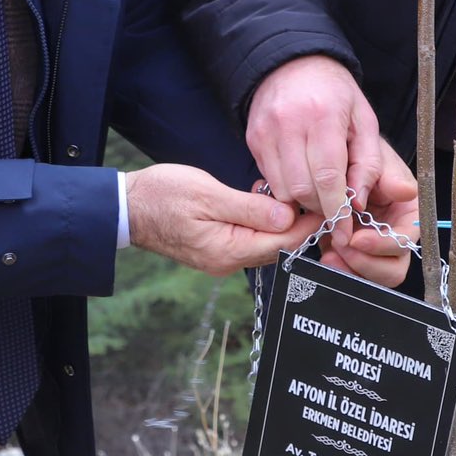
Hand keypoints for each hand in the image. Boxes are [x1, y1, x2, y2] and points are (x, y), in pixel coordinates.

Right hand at [126, 163, 318, 275]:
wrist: (126, 208)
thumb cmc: (162, 196)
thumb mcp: (207, 194)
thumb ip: (249, 208)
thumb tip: (287, 216)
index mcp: (228, 250)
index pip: (283, 242)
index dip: (309, 224)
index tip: (329, 203)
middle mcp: (228, 261)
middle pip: (279, 246)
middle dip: (302, 224)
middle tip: (322, 197)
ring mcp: (222, 257)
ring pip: (266, 242)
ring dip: (283, 222)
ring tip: (297, 196)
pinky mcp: (216, 248)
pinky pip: (250, 239)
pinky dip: (264, 223)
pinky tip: (267, 202)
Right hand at [245, 55, 389, 257]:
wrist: (293, 63)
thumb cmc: (335, 92)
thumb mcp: (364, 120)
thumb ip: (369, 162)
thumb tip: (360, 202)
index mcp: (323, 115)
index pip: (328, 176)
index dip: (337, 209)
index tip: (345, 231)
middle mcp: (290, 123)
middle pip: (302, 188)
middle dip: (320, 207)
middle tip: (334, 208)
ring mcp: (266, 132)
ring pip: (282, 189)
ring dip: (302, 201)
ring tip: (319, 192)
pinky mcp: (252, 139)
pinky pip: (269, 179)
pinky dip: (287, 188)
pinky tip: (301, 176)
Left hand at [315, 143, 417, 287]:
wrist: (337, 159)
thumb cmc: (360, 154)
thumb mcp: (371, 156)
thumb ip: (383, 174)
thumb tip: (405, 191)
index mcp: (408, 214)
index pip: (405, 240)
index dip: (383, 244)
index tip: (357, 238)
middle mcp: (395, 235)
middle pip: (392, 269)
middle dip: (365, 262)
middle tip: (340, 246)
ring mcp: (374, 249)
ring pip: (372, 277)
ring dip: (350, 269)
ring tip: (330, 253)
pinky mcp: (353, 254)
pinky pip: (351, 273)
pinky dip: (339, 269)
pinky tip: (325, 255)